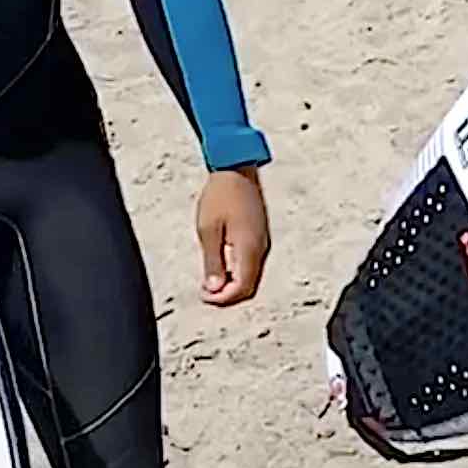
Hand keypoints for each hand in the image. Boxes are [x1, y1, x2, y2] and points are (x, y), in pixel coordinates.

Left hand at [196, 167, 270, 305]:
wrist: (237, 168)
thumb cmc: (220, 195)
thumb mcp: (208, 230)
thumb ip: (213, 262)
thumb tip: (215, 289)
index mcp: (249, 249)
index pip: (242, 288)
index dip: (223, 299)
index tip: (205, 296)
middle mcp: (261, 249)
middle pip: (250, 286)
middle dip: (228, 295)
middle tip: (206, 291)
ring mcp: (263, 242)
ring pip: (252, 276)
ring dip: (232, 284)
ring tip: (210, 279)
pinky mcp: (260, 236)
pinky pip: (252, 264)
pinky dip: (237, 272)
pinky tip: (221, 265)